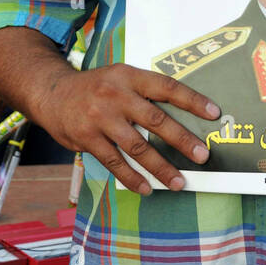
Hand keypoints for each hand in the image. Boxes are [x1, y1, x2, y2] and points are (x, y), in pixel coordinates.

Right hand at [30, 65, 219, 194]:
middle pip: (156, 120)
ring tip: (178, 181)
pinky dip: (132, 177)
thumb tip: (180, 116)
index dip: (192, 100)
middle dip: (182, 140)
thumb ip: (144, 92)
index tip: (214, 113)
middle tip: (203, 156)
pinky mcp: (87, 139)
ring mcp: (100, 118)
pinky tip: (147, 188)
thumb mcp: (119, 77)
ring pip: (137, 147)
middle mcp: (116, 95)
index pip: (166, 87)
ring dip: (160, 167)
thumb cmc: (96, 87)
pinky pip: (114, 162)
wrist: (51, 92)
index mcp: (129, 76)